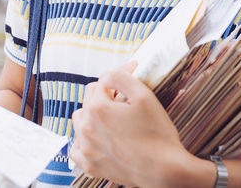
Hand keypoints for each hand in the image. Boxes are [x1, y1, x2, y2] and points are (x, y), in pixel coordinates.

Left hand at [70, 62, 192, 186]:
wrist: (164, 170)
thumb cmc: (157, 135)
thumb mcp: (144, 96)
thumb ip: (123, 77)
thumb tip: (116, 71)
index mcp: (98, 108)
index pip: (102, 82)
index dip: (119, 75)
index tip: (132, 74)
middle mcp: (86, 127)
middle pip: (89, 98)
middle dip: (105, 94)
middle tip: (124, 99)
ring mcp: (86, 148)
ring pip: (80, 120)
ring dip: (92, 114)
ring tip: (111, 117)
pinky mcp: (90, 165)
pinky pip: (76, 149)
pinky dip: (83, 141)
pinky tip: (96, 138)